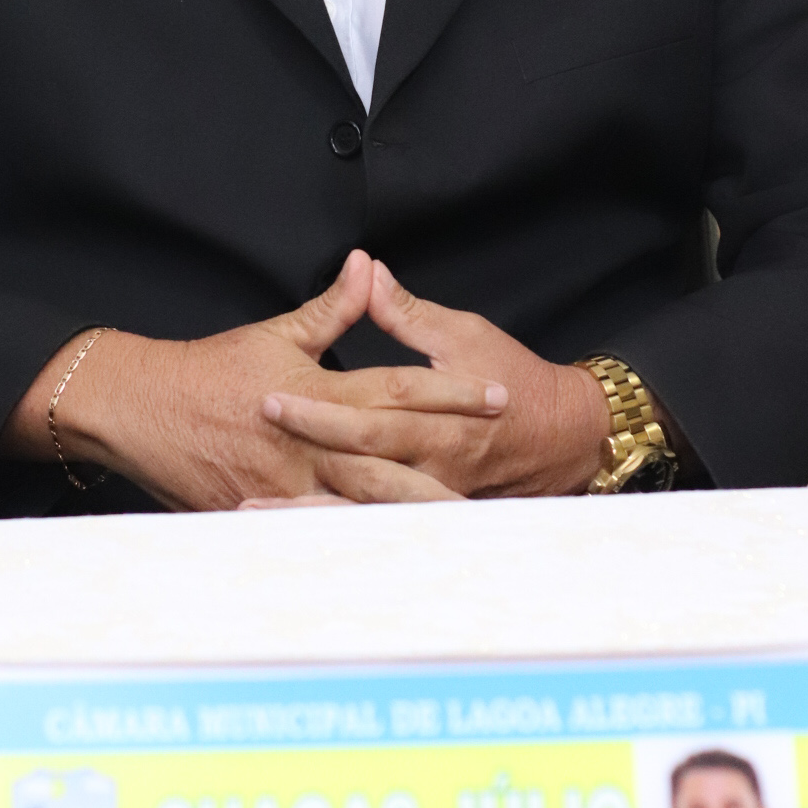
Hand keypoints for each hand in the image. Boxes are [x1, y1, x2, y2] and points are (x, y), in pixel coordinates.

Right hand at [20, 251, 504, 510]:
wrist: (139, 409)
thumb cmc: (209, 371)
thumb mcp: (276, 332)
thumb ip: (333, 307)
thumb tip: (368, 265)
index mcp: (317, 394)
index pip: (398, 390)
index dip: (452, 392)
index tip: (499, 394)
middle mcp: (309, 446)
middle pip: (391, 463)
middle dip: (450, 469)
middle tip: (502, 478)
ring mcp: (287, 488)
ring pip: (361, 511)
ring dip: (411, 521)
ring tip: (464, 531)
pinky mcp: (265, 517)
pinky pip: (319, 538)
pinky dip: (356, 549)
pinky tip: (393, 564)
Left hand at [257, 261, 610, 500]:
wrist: (564, 434)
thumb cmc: (514, 376)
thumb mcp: (463, 333)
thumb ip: (406, 312)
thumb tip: (366, 270)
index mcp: (436, 422)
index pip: (366, 418)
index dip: (316, 413)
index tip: (267, 400)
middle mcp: (431, 468)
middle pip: (355, 475)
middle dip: (297, 477)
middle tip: (243, 475)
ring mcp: (432, 497)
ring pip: (362, 514)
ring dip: (307, 518)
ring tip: (250, 516)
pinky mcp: (431, 514)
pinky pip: (378, 529)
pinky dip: (336, 533)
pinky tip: (291, 537)